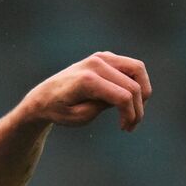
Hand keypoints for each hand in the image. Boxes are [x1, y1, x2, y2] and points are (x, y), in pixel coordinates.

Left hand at [20, 52, 150, 130]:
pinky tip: (127, 99)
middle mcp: (95, 64)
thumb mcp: (78, 117)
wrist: (43, 96)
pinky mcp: (105, 56)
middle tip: (131, 125)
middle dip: (138, 108)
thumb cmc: (59, 110)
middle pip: (133, 85)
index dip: (130, 115)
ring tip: (134, 110)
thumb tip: (123, 96)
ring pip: (138, 69)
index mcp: (86, 80)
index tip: (125, 128)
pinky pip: (130, 66)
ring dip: (142, 91)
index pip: (123, 96)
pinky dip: (135, 81)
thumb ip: (101, 107)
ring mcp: (101, 57)